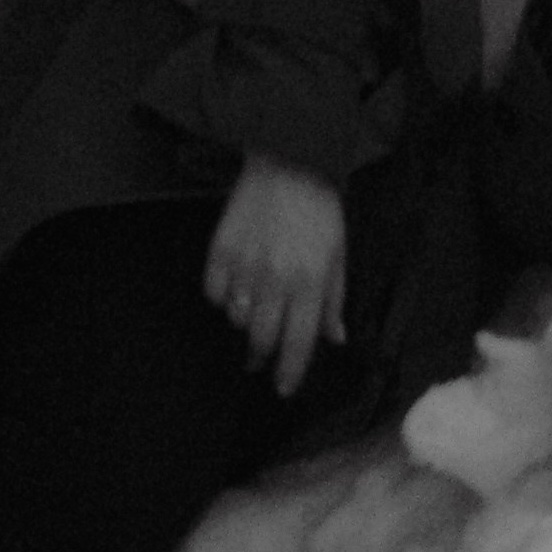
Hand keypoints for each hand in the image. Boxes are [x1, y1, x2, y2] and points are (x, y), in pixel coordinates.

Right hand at [205, 157, 346, 396]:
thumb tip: (335, 338)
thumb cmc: (319, 211)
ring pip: (237, 318)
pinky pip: (214, 292)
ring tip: (253, 312)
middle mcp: (276, 279)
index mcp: (310, 282)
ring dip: (244, 323)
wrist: (289, 163)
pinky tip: (234, 287)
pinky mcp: (221, 250)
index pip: (298, 343)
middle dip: (261, 357)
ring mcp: (245, 265)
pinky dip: (223, 297)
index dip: (290, 372)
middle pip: (262, 338)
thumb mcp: (337, 255)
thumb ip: (333, 300)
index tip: (283, 389)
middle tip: (259, 360)